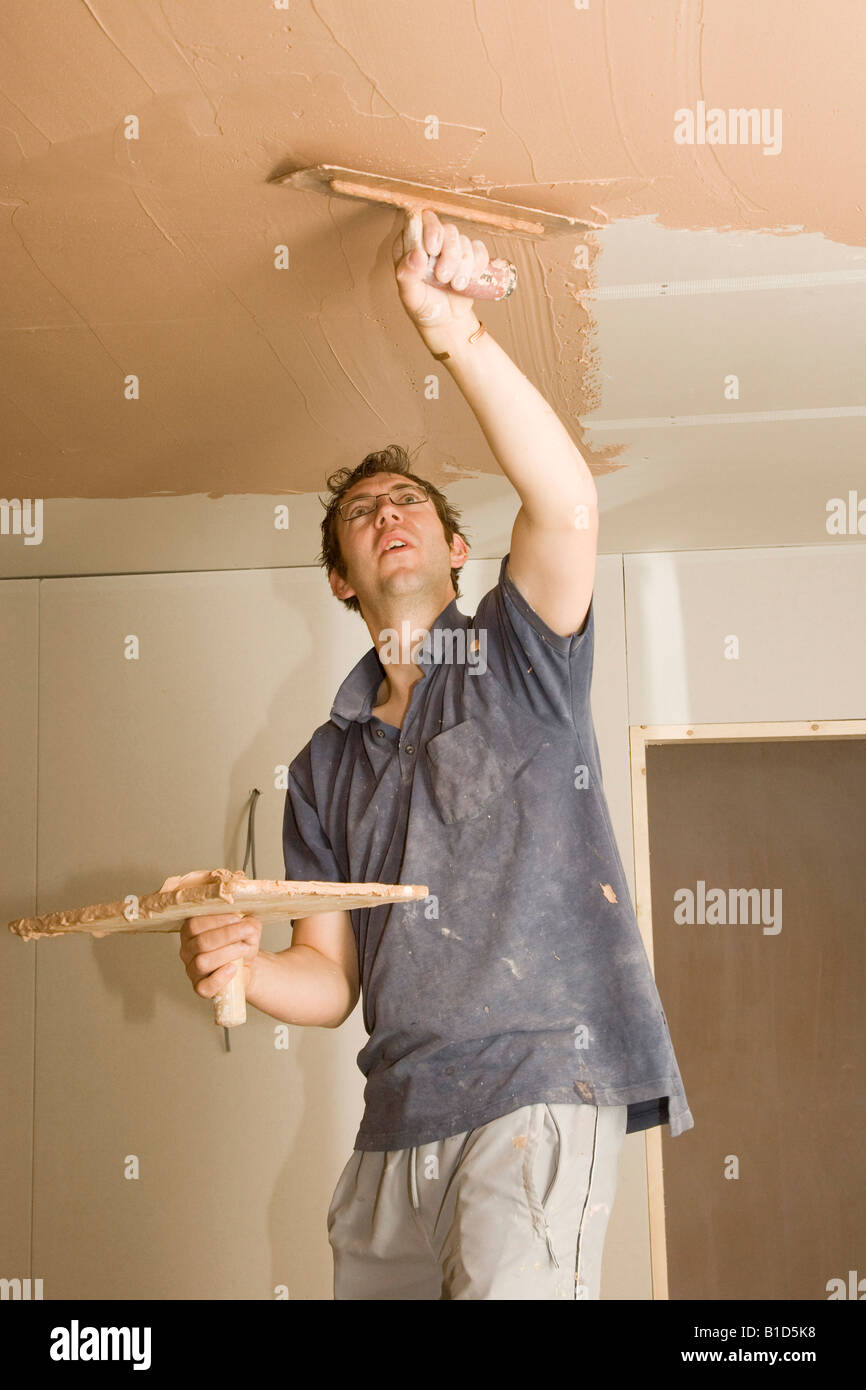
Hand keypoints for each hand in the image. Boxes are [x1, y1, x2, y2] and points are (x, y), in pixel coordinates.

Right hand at [178, 911, 262, 1000]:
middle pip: (200, 942)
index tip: (237, 918)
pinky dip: (220, 977)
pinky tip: (233, 968)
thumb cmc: (241, 943)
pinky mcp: (200, 987)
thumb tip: (244, 922)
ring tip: (244, 949)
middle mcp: (187, 950)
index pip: (194, 924)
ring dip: (227, 954)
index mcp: (191, 932)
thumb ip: (245, 921)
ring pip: (201, 962)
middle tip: (246, 931)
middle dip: (226, 935)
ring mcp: (192, 970)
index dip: (216, 920)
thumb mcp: (247, 927)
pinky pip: (205, 986)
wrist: (246, 965)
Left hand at [392, 209, 488, 334]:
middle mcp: (431, 241)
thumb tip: (416, 254)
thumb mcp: (410, 296)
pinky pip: (479, 249)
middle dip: (450, 254)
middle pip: (447, 229)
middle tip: (443, 277)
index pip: (420, 219)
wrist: (446, 321)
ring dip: (463, 264)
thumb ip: (407, 275)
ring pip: (464, 240)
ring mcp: (451, 247)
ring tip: (456, 285)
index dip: (430, 230)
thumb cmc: (424, 307)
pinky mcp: (470, 255)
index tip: (432, 250)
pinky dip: (478, 263)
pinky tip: (471, 278)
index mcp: (410, 245)